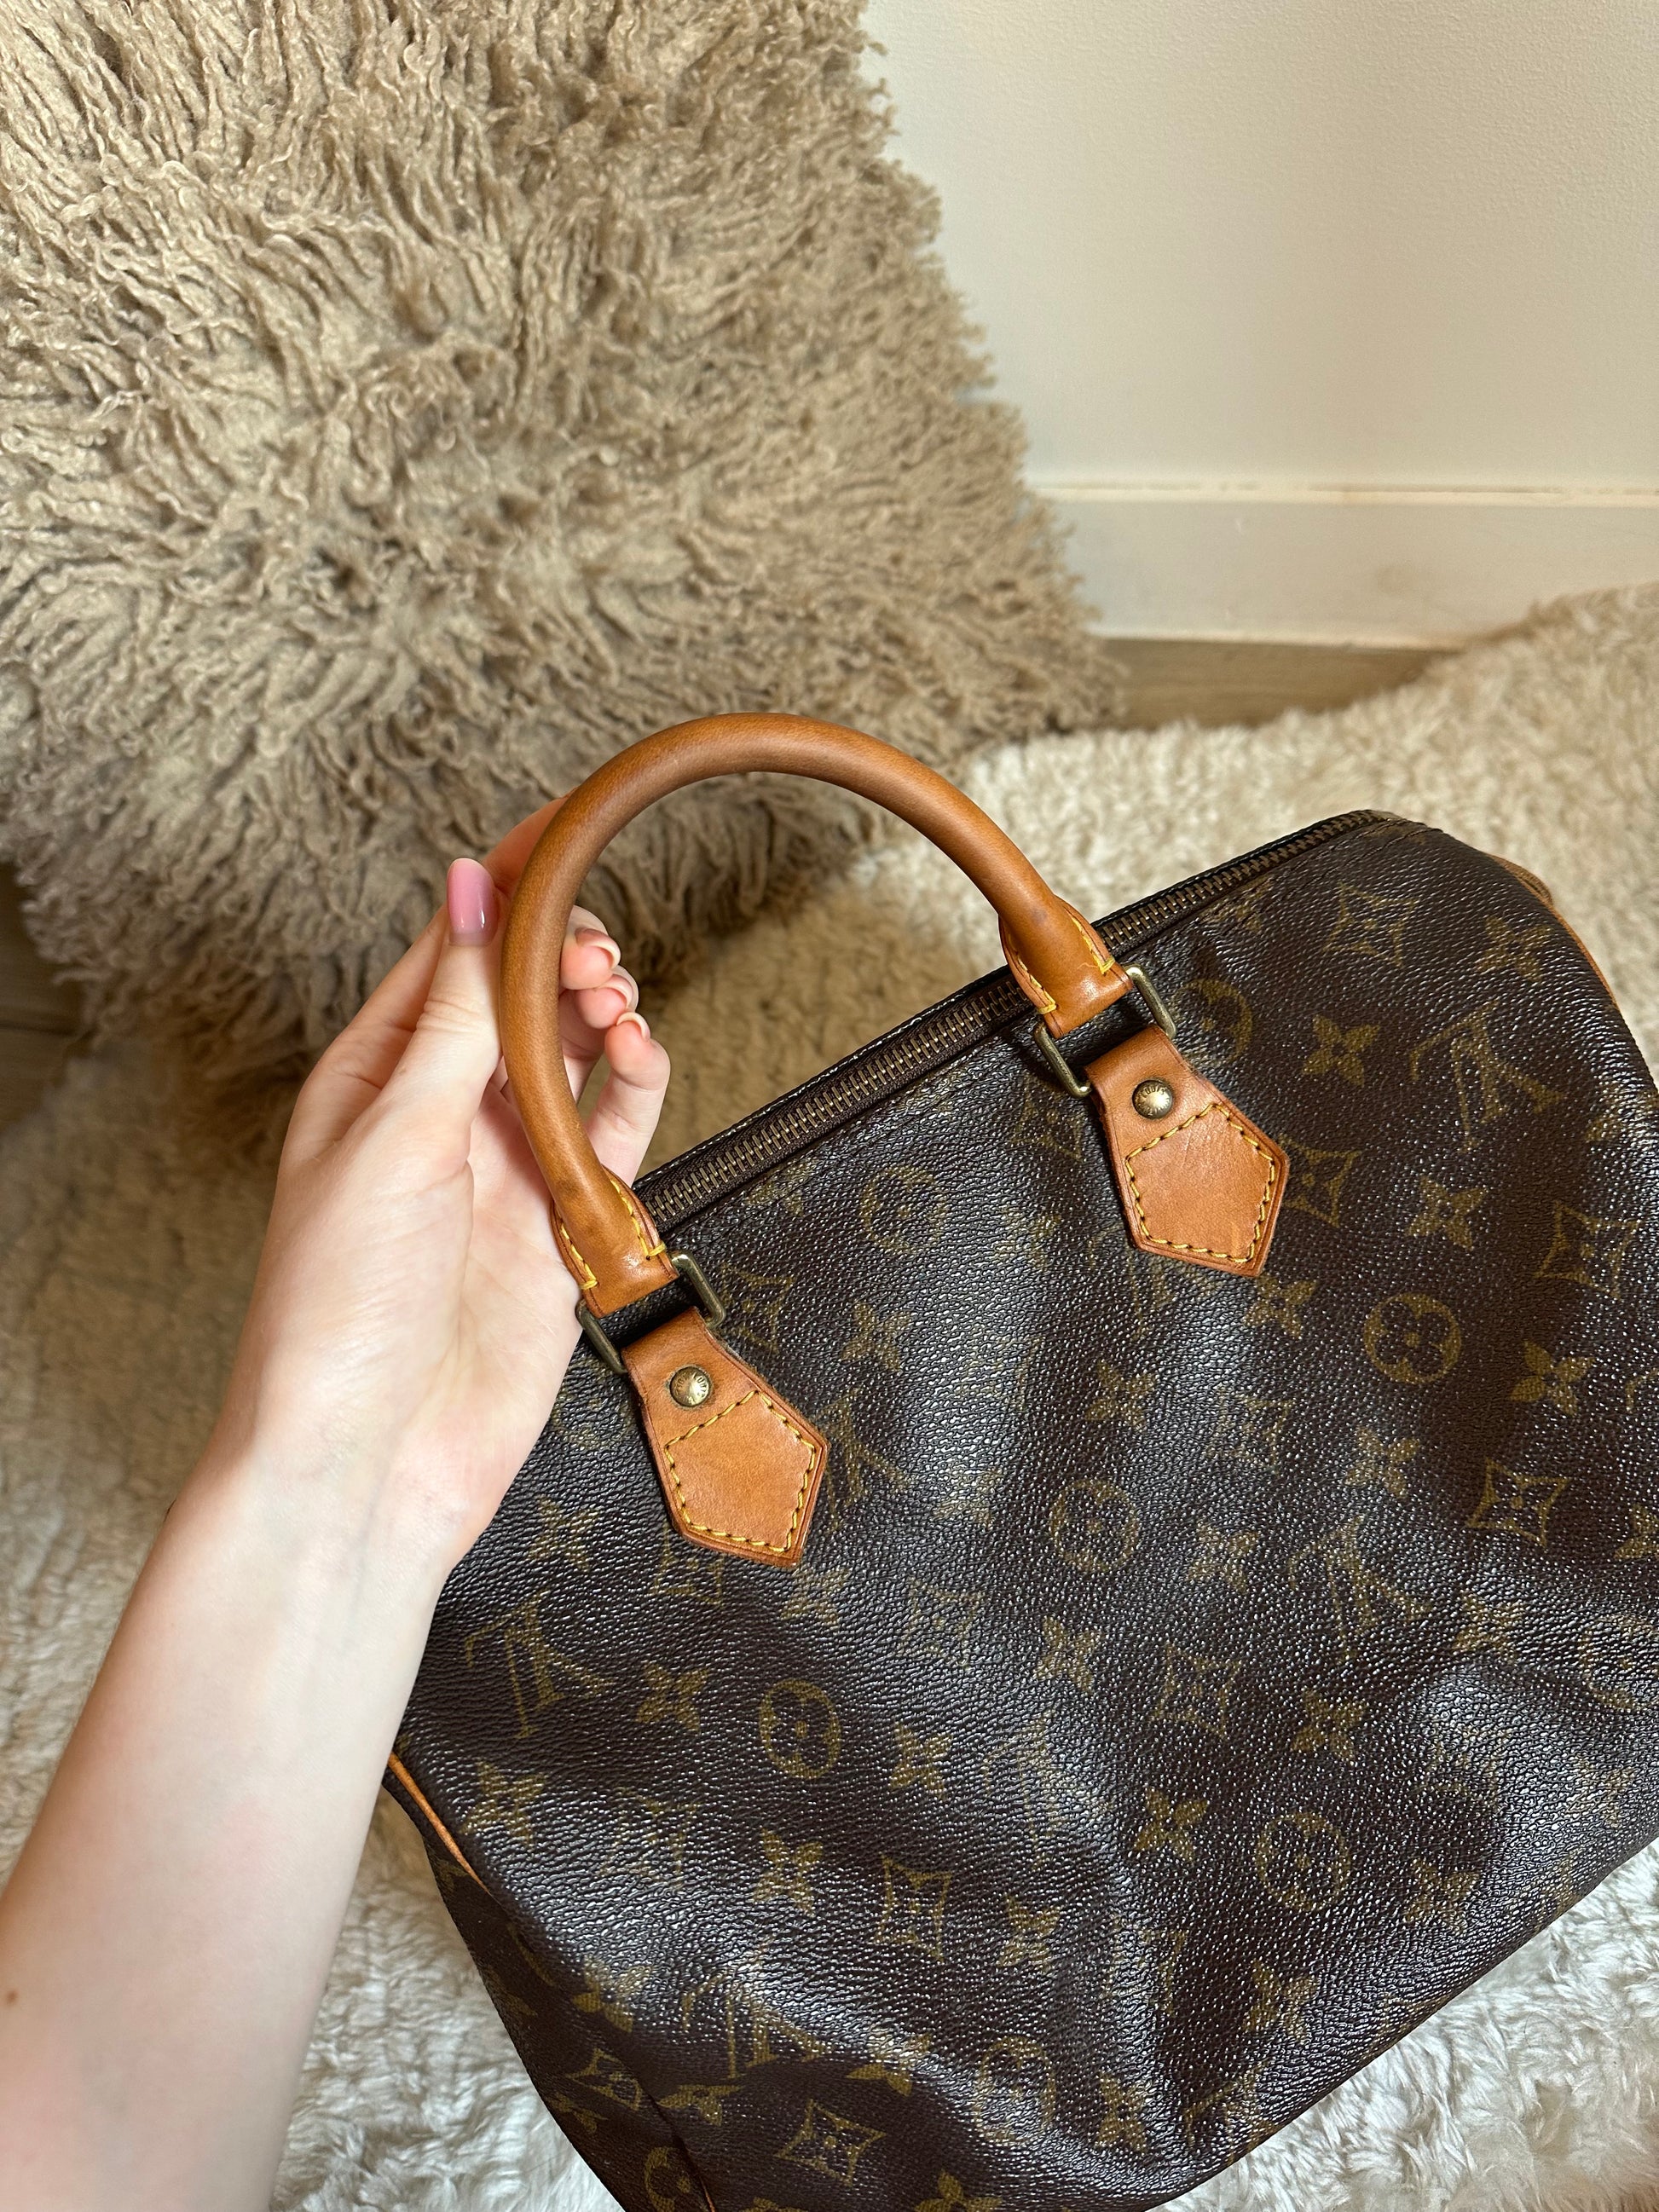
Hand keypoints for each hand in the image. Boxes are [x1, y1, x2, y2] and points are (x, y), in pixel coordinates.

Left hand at [205, 804, 669, 1575]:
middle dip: (566, 954)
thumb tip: (472, 890)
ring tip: (618, 1002)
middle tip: (597, 955)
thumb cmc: (340, 1308)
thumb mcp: (394, 1136)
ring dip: (604, 1014)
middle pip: (523, 995)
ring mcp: (505, 1168)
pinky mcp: (561, 1226)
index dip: (511, 888)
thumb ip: (454, 1015)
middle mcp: (442, 1112)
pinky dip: (639, 1089)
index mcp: (375, 1075)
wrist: (371, 1460)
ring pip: (576, 1056)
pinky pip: (617, 1134)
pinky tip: (644, 1059)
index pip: (451, 950)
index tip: (567, 824)